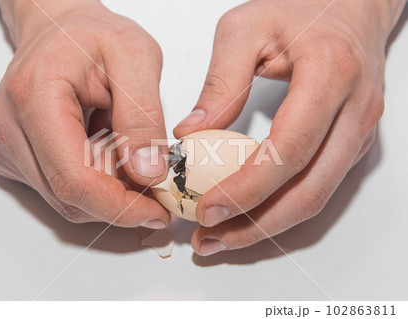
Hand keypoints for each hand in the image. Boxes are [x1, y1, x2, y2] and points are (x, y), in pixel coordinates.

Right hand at [0, 0, 169, 227]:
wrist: (60, 29)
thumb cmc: (93, 35)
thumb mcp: (135, 57)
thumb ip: (143, 115)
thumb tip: (148, 171)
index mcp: (35, 96)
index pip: (74, 179)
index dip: (119, 206)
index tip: (155, 210)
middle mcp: (10, 126)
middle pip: (69, 197)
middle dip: (119, 200)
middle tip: (155, 181)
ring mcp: (7, 144)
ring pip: (66, 199)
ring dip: (107, 190)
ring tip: (129, 153)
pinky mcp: (14, 155)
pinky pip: (59, 189)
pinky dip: (93, 182)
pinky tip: (107, 152)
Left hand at [174, 0, 405, 254]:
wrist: (353, 5)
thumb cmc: (302, 8)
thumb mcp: (246, 28)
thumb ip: (219, 82)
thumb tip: (192, 133)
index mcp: (330, 75)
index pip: (289, 149)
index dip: (247, 188)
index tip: (208, 209)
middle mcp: (354, 111)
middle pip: (307, 190)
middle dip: (255, 225)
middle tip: (210, 238)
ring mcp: (360, 131)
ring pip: (317, 199)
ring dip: (268, 227)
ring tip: (224, 237)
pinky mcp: (353, 143)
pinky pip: (319, 188)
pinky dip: (282, 210)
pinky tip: (251, 215)